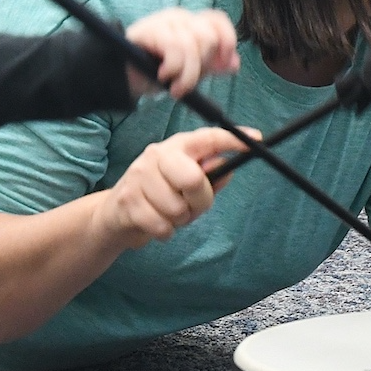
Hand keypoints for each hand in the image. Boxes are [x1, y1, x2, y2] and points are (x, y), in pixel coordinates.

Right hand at [97, 126, 252, 248]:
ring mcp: (139, 176)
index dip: (233, 139)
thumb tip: (227, 167)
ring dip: (179, 220)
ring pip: (177, 208)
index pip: (207, 137)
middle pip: (194, 179)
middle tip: (190, 207)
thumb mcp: (184, 184)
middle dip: (199, 202)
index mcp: (177, 147)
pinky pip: (162, 225)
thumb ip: (209, 176)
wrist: (114, 215)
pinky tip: (155, 224)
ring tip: (167, 214)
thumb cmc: (158, 197)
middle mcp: (157, 155)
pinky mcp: (128, 201)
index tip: (257, 141)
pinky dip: (165, 232)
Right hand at [124, 8, 239, 98]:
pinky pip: (174, 49)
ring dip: (186, 76)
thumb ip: (211, 66)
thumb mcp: (189, 70)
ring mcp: (163, 21)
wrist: (123, 77)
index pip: (218, 20)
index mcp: (191, 23)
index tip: (225, 64)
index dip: (227, 40)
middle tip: (185, 82)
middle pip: (208, 37)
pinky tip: (162, 77)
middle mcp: (179, 17)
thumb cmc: (155, 71)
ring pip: (191, 46)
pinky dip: (173, 70)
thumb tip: (234, 65)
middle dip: (201, 66)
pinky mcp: (148, 30)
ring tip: (175, 89)